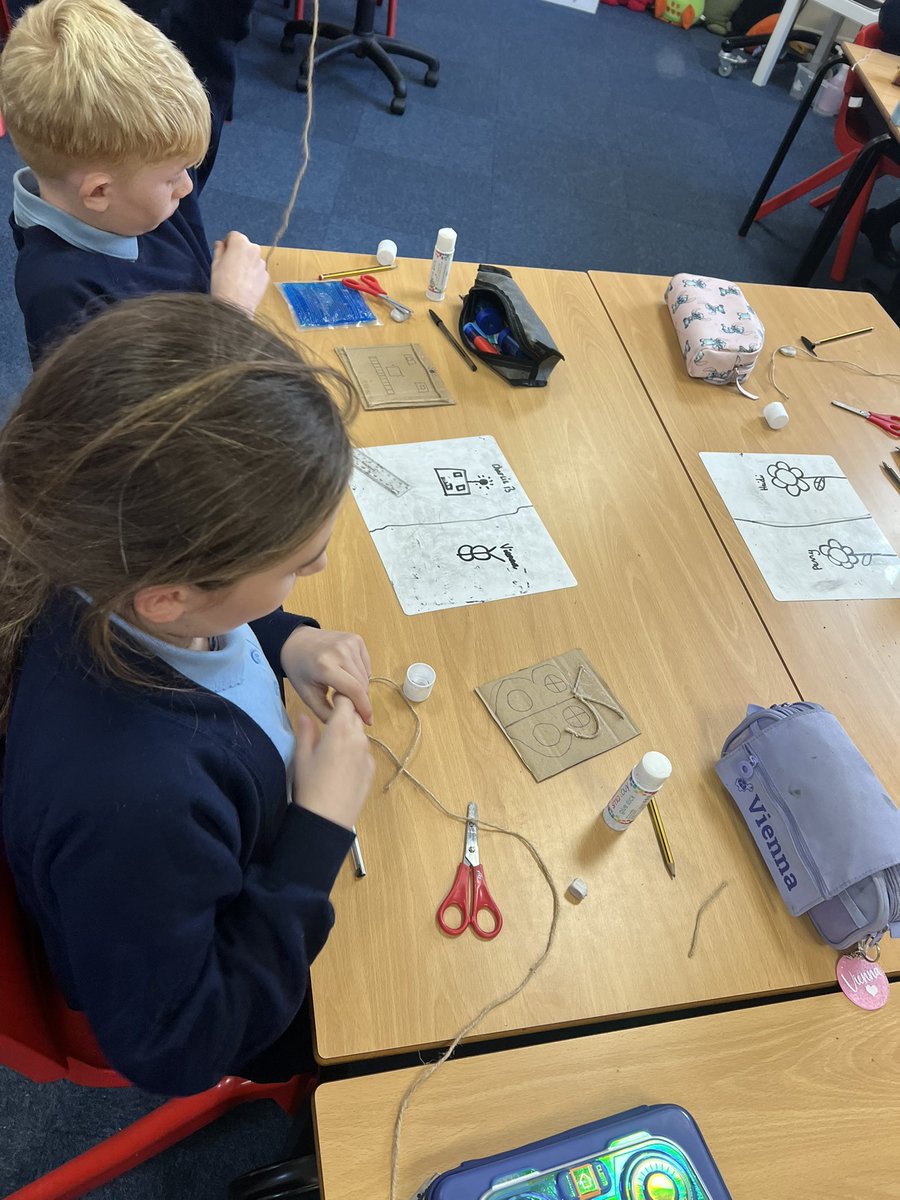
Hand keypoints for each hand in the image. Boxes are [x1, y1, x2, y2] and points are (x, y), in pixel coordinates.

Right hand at [210, 231, 268, 315]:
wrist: (235, 306)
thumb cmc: (222, 284)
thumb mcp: (215, 264)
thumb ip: (219, 250)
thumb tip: (220, 244)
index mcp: (240, 243)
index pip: (234, 235)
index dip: (227, 243)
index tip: (224, 252)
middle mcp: (254, 250)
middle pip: (245, 246)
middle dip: (238, 253)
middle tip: (230, 266)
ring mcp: (262, 264)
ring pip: (253, 259)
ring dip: (247, 263)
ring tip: (238, 277)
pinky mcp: (266, 276)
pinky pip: (258, 271)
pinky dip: (253, 275)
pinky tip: (245, 284)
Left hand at [282, 626, 372, 724]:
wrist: (295, 642)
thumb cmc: (300, 670)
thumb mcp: (307, 696)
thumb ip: (326, 713)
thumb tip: (346, 722)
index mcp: (326, 666)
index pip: (355, 690)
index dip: (364, 708)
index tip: (368, 721)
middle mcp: (340, 651)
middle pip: (362, 684)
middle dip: (361, 700)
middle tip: (352, 707)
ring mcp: (350, 643)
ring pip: (366, 675)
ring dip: (361, 688)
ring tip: (345, 690)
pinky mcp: (356, 639)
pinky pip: (366, 664)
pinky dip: (361, 674)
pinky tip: (348, 675)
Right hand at [293, 697, 373, 829]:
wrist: (327, 819)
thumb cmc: (309, 786)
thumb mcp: (301, 757)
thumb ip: (306, 732)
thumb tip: (305, 714)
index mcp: (339, 730)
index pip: (346, 701)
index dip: (338, 699)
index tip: (330, 701)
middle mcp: (358, 738)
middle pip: (355, 716)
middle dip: (344, 716)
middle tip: (329, 725)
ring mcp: (367, 754)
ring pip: (361, 734)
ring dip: (350, 734)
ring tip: (334, 748)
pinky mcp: (371, 770)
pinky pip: (364, 752)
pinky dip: (356, 751)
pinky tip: (342, 765)